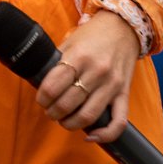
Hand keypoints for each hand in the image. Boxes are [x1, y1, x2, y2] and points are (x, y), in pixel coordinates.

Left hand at [34, 11, 140, 145]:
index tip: (41, 99)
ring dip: (70, 123)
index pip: (53, 86)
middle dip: (52, 112)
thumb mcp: (70, 42)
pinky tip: (89, 136)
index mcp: (79, 56)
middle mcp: (97, 71)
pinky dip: (104, 134)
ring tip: (63, 119)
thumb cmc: (92, 36)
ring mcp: (112, 84)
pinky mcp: (124, 94)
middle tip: (50, 110)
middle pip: (68, 104)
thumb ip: (57, 62)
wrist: (124, 27)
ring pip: (88, 116)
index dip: (42, 98)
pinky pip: (118, 122)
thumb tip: (38, 83)